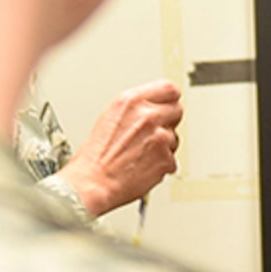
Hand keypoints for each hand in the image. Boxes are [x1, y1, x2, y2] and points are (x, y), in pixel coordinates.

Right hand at [60, 80, 182, 217]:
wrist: (93, 182)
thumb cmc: (96, 155)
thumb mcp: (111, 116)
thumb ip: (136, 108)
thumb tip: (154, 107)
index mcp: (131, 101)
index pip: (169, 89)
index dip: (169, 100)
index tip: (167, 106)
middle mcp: (148, 116)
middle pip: (177, 111)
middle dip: (168, 122)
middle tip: (151, 134)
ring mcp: (160, 137)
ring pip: (175, 137)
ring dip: (163, 146)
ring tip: (140, 154)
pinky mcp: (166, 158)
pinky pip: (172, 159)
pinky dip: (161, 165)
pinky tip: (143, 166)